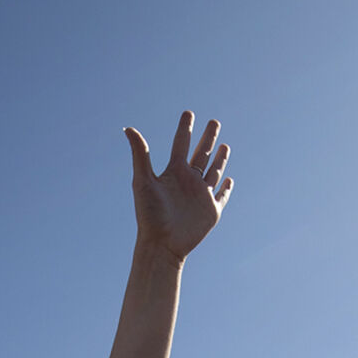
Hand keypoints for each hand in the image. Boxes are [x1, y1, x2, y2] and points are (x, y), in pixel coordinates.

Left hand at [124, 112, 233, 260]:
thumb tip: (128, 128)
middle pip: (201, 153)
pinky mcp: (212, 211)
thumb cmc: (149, 214)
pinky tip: (229, 179)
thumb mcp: (143, 180)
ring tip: (224, 145)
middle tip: (214, 121)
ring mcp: (201, 195)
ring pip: (213, 171)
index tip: (188, 113)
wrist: (161, 244)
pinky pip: (222, 196)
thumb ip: (140, 154)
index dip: (185, 128)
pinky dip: (226, 187)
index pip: (181, 144)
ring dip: (220, 158)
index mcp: (173, 172)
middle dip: (208, 138)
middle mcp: (188, 181)